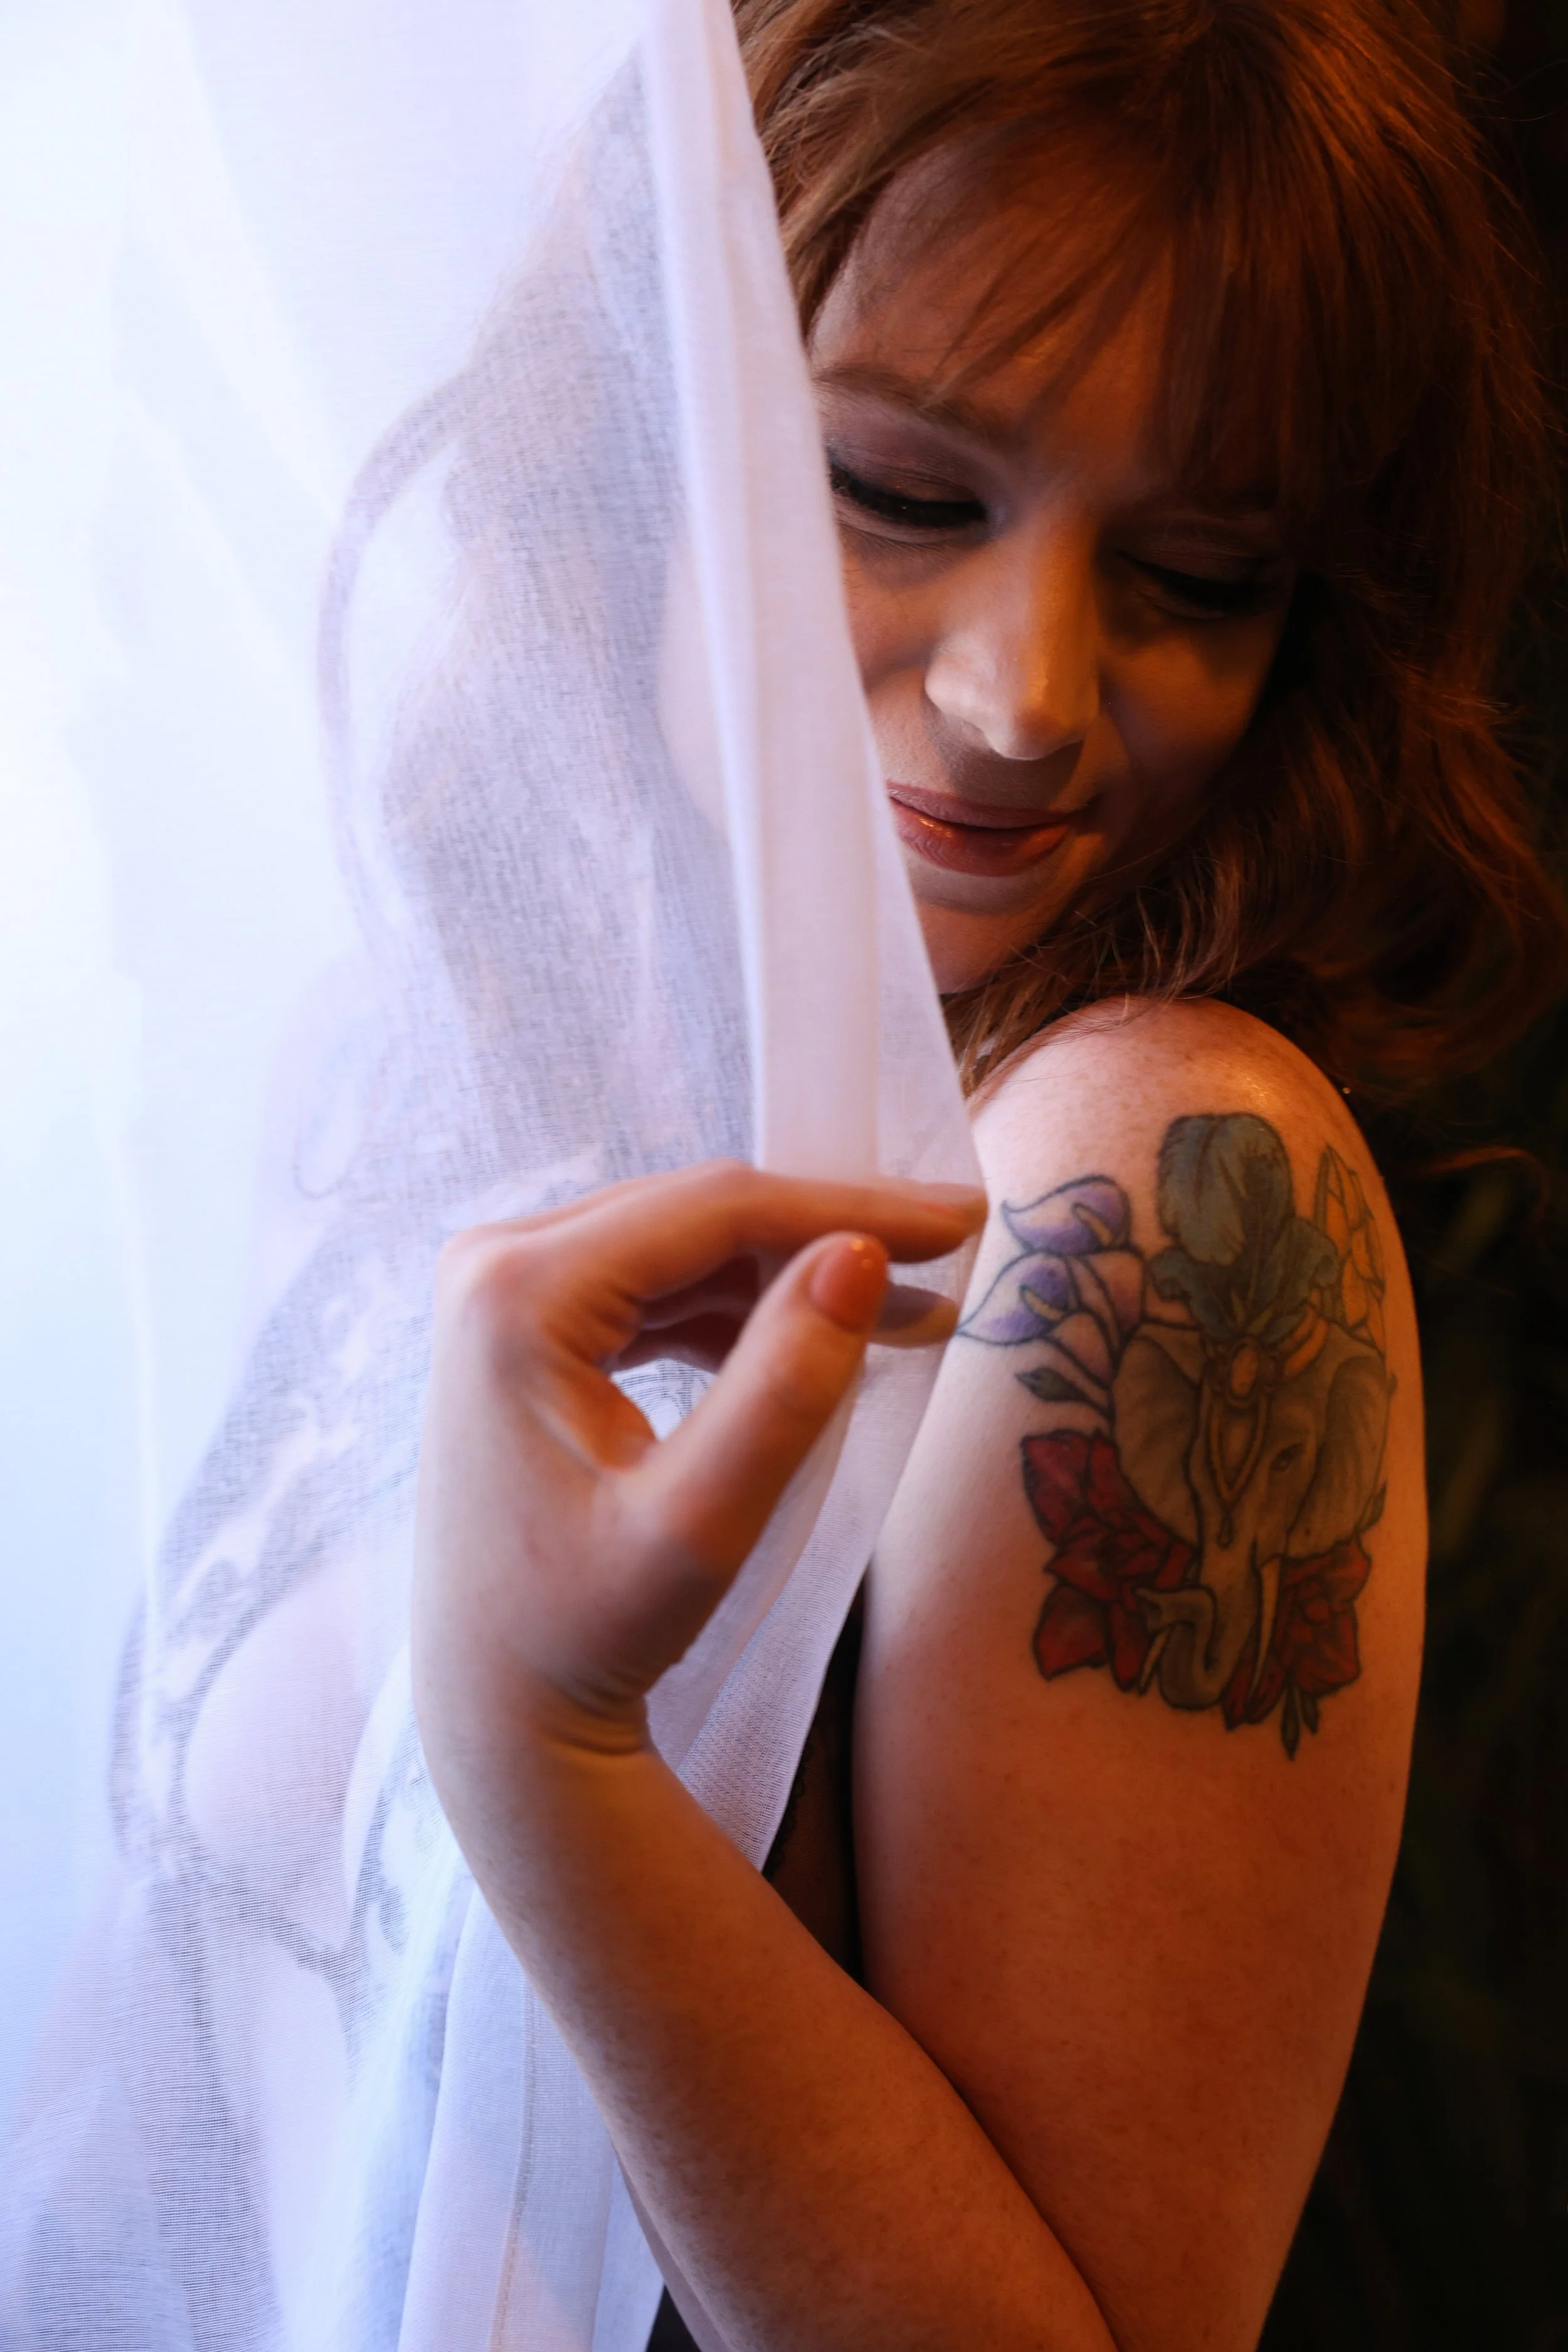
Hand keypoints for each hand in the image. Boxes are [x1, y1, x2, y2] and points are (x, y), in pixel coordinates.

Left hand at [411, 1160, 984, 1818]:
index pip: (714, 1209)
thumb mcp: (700, 1524)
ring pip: (685, 1244)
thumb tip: (862, 1255)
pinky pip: (654, 1282)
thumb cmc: (586, 1629)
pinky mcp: (523, 1320)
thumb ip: (784, 1387)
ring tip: (911, 1310)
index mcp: (517, 1293)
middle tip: (956, 1246)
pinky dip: (742, 1305)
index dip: (847, 1207)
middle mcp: (495, 1263)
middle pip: (698, 1213)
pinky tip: (822, 1332)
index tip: (961, 1219)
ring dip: (795, 1271)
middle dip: (831, 1231)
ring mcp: (504, 1288)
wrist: (496, 1701)